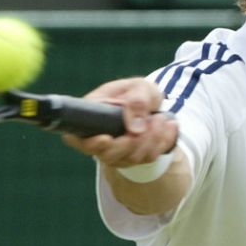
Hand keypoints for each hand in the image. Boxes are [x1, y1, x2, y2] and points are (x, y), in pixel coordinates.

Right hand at [62, 77, 177, 167]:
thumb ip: (136, 101)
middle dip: (133, 141)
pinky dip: (162, 142)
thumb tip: (134, 129)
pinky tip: (168, 126)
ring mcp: (115, 152)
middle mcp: (99, 138)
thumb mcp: (139, 87)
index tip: (106, 138)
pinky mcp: (133, 158)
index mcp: (91, 115)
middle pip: (107, 155)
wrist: (153, 104)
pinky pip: (148, 158)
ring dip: (151, 139)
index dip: (90, 143)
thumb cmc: (139, 92)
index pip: (77, 138)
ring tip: (160, 117)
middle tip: (152, 120)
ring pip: (131, 159)